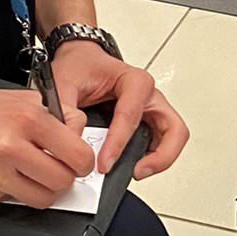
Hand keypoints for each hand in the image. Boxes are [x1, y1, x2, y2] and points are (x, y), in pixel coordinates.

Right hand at [0, 86, 94, 208]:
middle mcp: (14, 145)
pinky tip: (2, 175)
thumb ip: (49, 115)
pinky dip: (15, 192)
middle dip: (63, 177)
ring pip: (44, 198)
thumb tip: (76, 132)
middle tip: (54, 169)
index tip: (77, 161)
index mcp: (28, 117)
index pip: (78, 153)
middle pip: (64, 180)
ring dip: (42, 190)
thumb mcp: (13, 99)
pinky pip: (16, 201)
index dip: (81, 161)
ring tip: (31, 176)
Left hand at [49, 39, 188, 179]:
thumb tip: (72, 141)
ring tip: (136, 172)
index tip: (103, 163)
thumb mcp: (62, 83)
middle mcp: (148, 97)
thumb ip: (64, 111)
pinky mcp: (146, 124)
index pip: (131, 116)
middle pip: (174, 129)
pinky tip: (130, 166)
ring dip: (159, 160)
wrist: (80, 63)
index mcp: (133, 81)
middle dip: (160, 156)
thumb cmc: (79, 67)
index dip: (118, 144)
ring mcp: (151, 111)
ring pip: (172, 139)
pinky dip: (151, 159)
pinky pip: (160, 145)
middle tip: (137, 172)